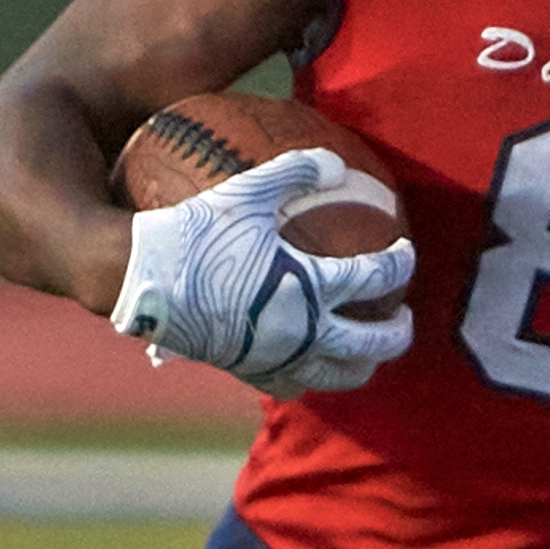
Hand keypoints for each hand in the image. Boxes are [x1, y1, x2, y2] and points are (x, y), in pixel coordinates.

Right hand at [110, 148, 415, 397]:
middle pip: (373, 344)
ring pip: (339, 376)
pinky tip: (311, 362)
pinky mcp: (249, 371)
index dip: (400, 264)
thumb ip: (295, 171)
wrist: (143, 280)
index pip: (375, 279)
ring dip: (362, 365)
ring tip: (366, 351)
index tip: (406, 253)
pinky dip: (312, 377)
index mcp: (310, 284)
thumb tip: (337, 163)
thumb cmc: (195, 230)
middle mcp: (303, 330)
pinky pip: (293, 385)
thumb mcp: (247, 190)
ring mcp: (277, 357)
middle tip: (403, 316)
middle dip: (398, 332)